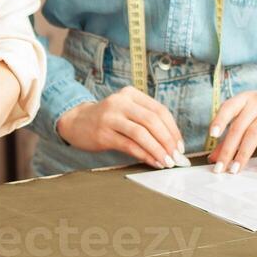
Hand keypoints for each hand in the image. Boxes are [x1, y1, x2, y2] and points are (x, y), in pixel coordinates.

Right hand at [55, 86, 185, 168]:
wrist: (76, 121)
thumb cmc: (107, 119)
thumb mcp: (126, 111)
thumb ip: (146, 121)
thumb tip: (172, 143)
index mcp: (130, 94)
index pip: (159, 110)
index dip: (173, 129)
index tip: (180, 145)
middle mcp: (121, 102)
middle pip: (152, 120)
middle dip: (168, 140)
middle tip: (176, 156)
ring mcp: (110, 117)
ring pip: (141, 133)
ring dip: (157, 150)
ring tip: (166, 161)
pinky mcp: (103, 133)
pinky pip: (129, 145)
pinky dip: (144, 155)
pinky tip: (152, 162)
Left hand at [208, 87, 256, 174]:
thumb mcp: (249, 114)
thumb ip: (231, 134)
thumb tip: (214, 157)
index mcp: (245, 99)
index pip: (229, 107)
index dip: (220, 120)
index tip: (212, 134)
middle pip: (239, 127)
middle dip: (228, 149)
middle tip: (220, 167)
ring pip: (254, 134)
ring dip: (243, 154)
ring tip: (235, 170)